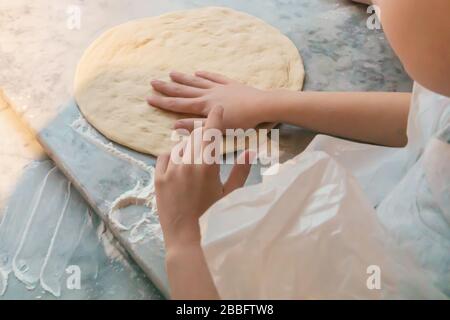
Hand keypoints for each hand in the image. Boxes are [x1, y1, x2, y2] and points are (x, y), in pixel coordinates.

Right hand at [147, 71, 269, 130]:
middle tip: (153, 82)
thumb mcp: (218, 130)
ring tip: (171, 73)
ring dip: (183, 78)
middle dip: (167, 87)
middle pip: (184, 90)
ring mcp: (219, 88)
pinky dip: (206, 75)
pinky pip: (215, 78)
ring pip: (197, 82)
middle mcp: (209, 94)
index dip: (163, 102)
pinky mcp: (231, 85)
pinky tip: (198, 71)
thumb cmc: (243, 122)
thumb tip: (174, 126)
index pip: (178, 105)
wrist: (263, 106)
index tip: (148, 98)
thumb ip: (196, 128)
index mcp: (204, 107)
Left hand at [155, 106, 252, 249]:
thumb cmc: (213, 216)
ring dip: (189, 148)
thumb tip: (250, 151)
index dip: (216, 117)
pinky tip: (179, 167)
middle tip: (208, 142)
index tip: (217, 108)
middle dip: (204, 134)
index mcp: (208, 166)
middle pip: (196, 136)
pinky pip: (165, 156)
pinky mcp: (158, 177)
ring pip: (181, 146)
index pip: (212, 133)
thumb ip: (241, 170)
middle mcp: (188, 163)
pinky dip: (173, 157)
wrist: (185, 236)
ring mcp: (171, 170)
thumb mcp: (230, 194)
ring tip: (194, 163)